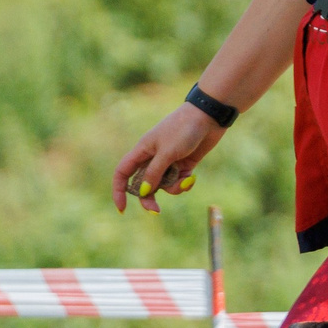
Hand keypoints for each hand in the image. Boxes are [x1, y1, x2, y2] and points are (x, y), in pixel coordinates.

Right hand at [111, 103, 225, 212]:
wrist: (209, 117)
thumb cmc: (184, 129)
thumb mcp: (167, 153)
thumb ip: (154, 173)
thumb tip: (144, 192)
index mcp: (142, 151)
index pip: (122, 173)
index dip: (119, 190)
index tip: (122, 208)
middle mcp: (152, 158)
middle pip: (143, 184)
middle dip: (149, 198)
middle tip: (156, 210)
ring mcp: (169, 162)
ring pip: (164, 185)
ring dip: (173, 188)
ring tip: (186, 181)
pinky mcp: (184, 165)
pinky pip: (178, 182)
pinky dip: (184, 183)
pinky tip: (192, 178)